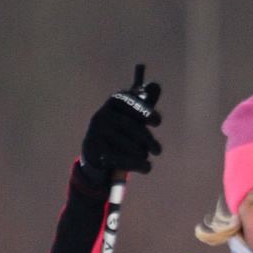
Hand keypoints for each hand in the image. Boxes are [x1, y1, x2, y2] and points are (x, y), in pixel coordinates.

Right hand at [80, 65, 161, 183]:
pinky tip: (146, 167)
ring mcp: (96, 134)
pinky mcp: (94, 152)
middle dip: (147, 139)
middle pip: (129, 126)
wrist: (97, 155)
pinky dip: (138, 165)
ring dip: (141, 153)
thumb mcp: (133, 117)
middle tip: (158, 150)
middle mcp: (101, 115)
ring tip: (144, 156)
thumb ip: (145, 103)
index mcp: (113, 103)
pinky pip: (121, 159)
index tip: (158, 122)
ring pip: (126, 145)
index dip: (143, 110)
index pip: (127, 101)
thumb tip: (156, 85)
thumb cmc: (122, 132)